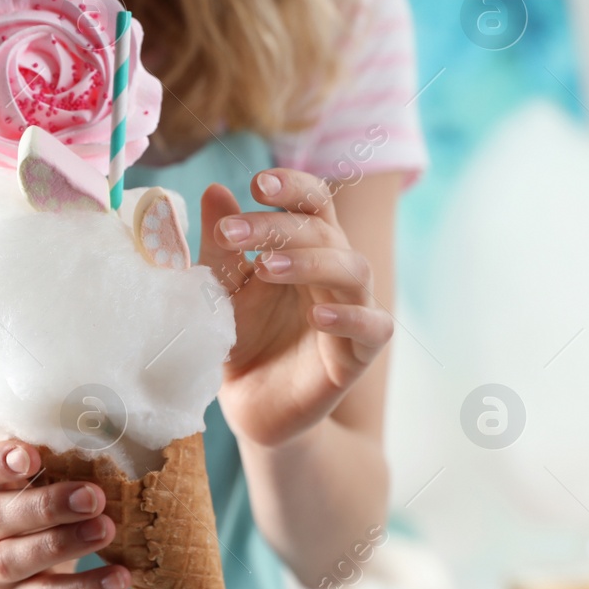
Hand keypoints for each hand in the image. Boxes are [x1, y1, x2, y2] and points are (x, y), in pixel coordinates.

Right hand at [0, 441, 129, 588]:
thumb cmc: (24, 529)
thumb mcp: (25, 496)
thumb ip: (50, 471)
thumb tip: (106, 447)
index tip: (31, 455)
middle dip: (46, 504)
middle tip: (93, 496)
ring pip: (17, 559)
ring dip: (65, 543)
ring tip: (106, 529)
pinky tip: (119, 577)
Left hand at [199, 169, 393, 448]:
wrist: (252, 405)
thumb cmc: (245, 338)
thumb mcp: (224, 289)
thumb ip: (222, 246)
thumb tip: (215, 190)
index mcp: (307, 246)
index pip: (314, 201)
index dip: (292, 187)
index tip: (256, 183)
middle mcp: (335, 272)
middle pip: (324, 231)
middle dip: (277, 227)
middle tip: (230, 234)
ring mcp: (353, 311)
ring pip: (352, 270)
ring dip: (310, 262)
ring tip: (267, 267)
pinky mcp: (358, 354)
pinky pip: (373, 327)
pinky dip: (350, 318)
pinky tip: (317, 316)